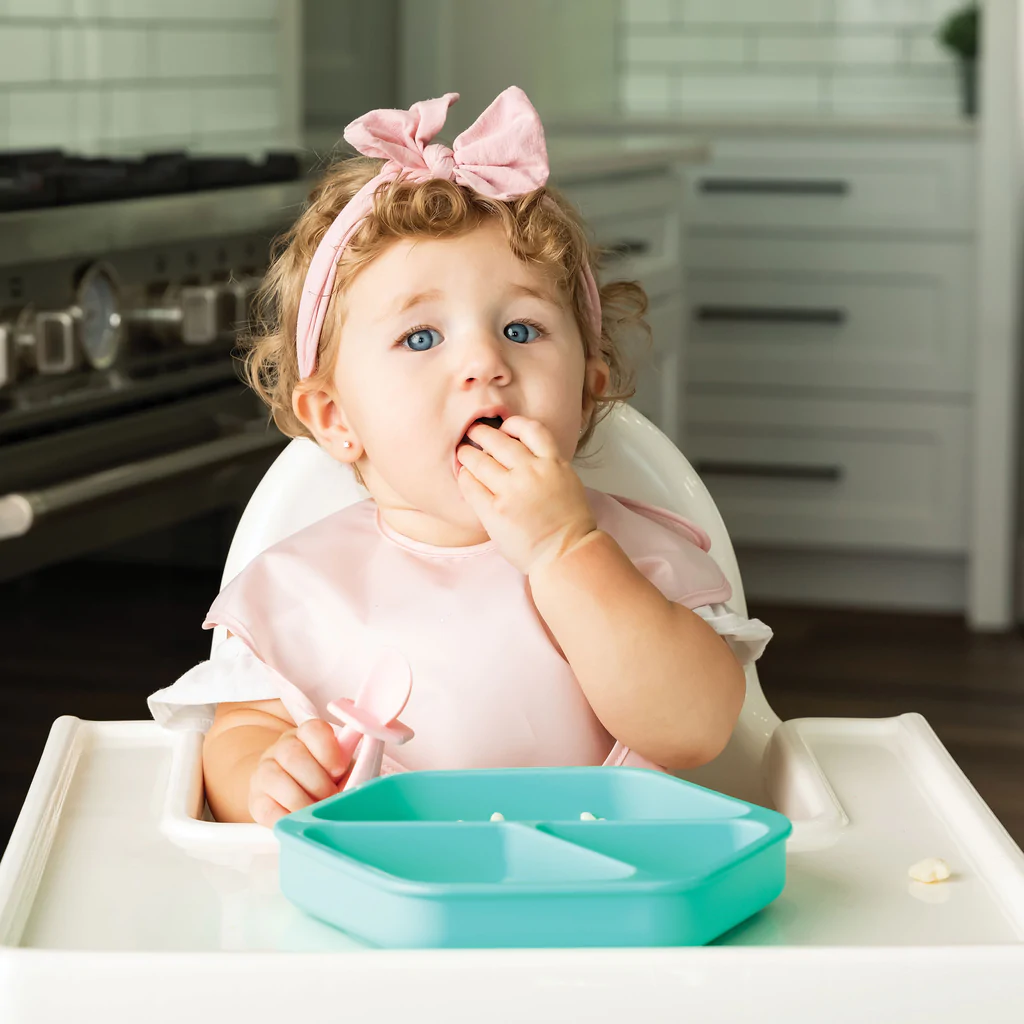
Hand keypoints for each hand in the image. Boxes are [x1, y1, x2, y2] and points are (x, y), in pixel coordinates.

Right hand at [248, 719, 350, 826]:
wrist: (291, 791)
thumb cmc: (325, 778)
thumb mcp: (340, 769)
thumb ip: (350, 770)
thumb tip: (358, 782)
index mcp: (306, 735)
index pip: (313, 730)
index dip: (327, 750)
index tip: (339, 769)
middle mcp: (281, 748)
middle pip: (293, 755)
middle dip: (317, 782)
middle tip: (331, 796)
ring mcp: (264, 772)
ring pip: (276, 780)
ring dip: (302, 801)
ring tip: (317, 811)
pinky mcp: (255, 800)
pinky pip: (266, 808)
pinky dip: (286, 817)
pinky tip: (299, 820)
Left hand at [456, 415, 597, 574]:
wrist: (566, 553)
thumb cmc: (569, 524)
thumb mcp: (567, 482)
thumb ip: (548, 465)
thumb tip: (523, 454)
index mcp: (553, 463)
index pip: (531, 429)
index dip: (513, 424)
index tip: (504, 427)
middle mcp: (532, 472)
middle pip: (499, 441)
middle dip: (482, 433)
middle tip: (473, 432)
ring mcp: (512, 491)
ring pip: (480, 460)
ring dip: (468, 454)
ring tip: (463, 453)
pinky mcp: (494, 510)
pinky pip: (471, 485)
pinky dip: (465, 477)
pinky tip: (465, 477)